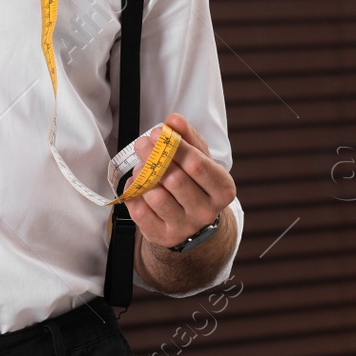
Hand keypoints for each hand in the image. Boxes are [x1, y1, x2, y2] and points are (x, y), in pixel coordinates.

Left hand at [124, 112, 236, 249]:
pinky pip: (140, 212)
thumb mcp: (199, 158)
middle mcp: (206, 211)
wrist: (192, 222)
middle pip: (175, 179)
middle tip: (141, 144)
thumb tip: (174, 120)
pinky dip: (133, 194)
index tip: (156, 133)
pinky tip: (137, 184)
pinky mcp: (163, 236)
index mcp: (222, 189)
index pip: (197, 165)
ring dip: (143, 176)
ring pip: (157, 196)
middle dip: (154, 157)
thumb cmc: (196, 183)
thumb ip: (187, 137)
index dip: (174, 146)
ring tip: (141, 167)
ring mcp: (185, 227)